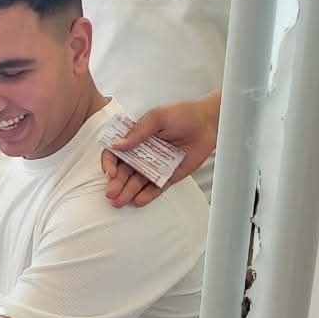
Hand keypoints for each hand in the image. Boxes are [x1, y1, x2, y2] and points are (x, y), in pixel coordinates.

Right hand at [101, 93, 219, 207]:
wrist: (208, 123)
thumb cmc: (182, 114)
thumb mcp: (157, 117)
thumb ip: (138, 132)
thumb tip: (118, 145)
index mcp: (135, 138)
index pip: (115, 152)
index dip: (110, 163)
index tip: (111, 172)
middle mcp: (142, 153)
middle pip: (124, 171)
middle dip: (116, 183)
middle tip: (111, 194)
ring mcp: (154, 166)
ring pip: (137, 181)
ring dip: (127, 192)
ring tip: (120, 202)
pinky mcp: (168, 175)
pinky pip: (155, 187)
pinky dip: (147, 195)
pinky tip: (138, 201)